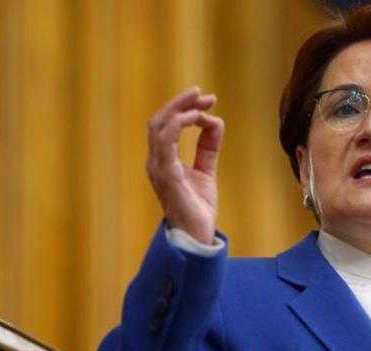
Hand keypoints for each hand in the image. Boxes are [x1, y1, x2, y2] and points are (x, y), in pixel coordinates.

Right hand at [146, 87, 223, 243]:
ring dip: (180, 109)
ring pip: (158, 126)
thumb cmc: (198, 208)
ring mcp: (158, 168)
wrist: (197, 237)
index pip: (166, 125)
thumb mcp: (206, 171)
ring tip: (201, 101)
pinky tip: (196, 118)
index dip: (185, 108)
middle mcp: (156, 162)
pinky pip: (165, 142)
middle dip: (180, 103)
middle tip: (203, 94)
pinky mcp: (166, 175)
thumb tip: (215, 121)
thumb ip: (208, 148)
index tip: (209, 101)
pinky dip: (179, 125)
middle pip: (159, 120)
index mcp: (163, 160)